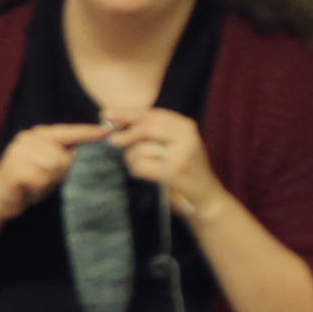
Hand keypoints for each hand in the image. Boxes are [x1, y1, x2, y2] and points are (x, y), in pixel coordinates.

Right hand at [0, 119, 101, 220]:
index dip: (86, 133)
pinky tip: (26, 190)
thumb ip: (60, 159)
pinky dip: (37, 190)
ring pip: (54, 167)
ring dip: (47, 183)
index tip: (104, 131)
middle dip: (57, 174)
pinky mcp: (15, 168)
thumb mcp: (46, 169)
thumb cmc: (24, 186)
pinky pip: (42, 179)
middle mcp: (26, 139)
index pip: (66, 132)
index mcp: (35, 136)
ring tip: (33, 186)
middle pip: (63, 156)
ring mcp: (19, 152)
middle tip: (40, 182)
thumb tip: (75, 152)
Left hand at [102, 104, 228, 218]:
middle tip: (112, 141)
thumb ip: (153, 130)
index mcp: (185, 126)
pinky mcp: (174, 173)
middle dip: (125, 135)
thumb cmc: (185, 170)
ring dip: (132, 159)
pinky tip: (143, 175)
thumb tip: (117, 119)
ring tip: (142, 167)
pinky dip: (136, 171)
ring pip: (140, 149)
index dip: (127, 113)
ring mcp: (181, 155)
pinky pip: (141, 166)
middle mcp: (186, 136)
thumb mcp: (175, 144)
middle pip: (144, 128)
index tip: (106, 115)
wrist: (206, 198)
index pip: (151, 113)